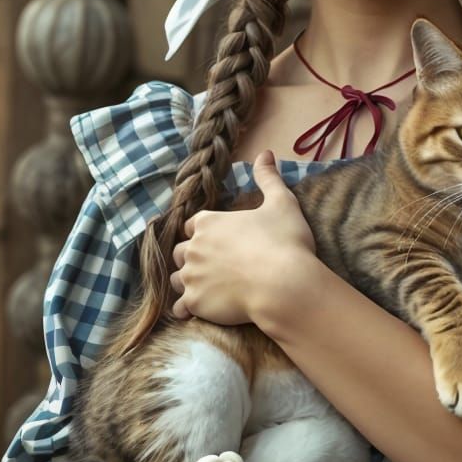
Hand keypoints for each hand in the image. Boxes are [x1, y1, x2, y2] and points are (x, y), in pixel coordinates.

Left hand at [171, 150, 316, 323]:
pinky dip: (187, 308)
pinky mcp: (195, 303)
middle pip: (181, 252)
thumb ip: (269, 177)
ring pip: (177, 279)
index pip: (192, 225)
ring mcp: (191, 276)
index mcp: (208, 222)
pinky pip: (180, 307)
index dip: (203, 232)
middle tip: (214, 265)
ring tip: (207, 287)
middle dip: (192, 257)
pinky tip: (200, 308)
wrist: (284, 285)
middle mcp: (193, 247)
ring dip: (188, 282)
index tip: (218, 240)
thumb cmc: (284, 242)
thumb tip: (265, 153)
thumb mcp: (282, 202)